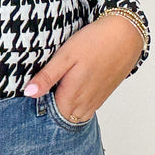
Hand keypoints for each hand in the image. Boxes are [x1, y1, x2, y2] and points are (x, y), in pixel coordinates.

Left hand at [23, 14, 143, 121]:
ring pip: (75, 116)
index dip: (40, 107)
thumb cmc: (94, 42)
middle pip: (63, 118)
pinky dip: (76, 106)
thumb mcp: (65, 56)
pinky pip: (87, 110)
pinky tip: (72, 90)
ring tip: (56, 91)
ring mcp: (96, 100)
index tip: (34, 94)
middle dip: (51, 110)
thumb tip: (29, 93)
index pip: (50, 115)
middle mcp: (85, 103)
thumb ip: (47, 77)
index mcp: (72, 95)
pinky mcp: (103, 95)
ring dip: (64, 109)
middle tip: (43, 91)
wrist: (125, 36)